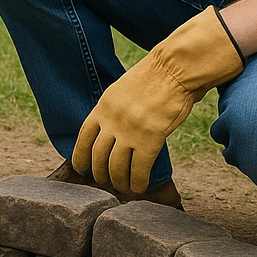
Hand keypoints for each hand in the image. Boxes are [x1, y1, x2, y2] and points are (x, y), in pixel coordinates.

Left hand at [71, 6, 246, 192]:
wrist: (175, 68)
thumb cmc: (155, 77)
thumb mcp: (122, 90)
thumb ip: (114, 111)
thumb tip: (111, 132)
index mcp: (102, 107)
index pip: (83, 137)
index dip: (80, 155)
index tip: (82, 167)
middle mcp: (111, 121)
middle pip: (98, 156)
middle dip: (100, 173)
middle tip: (105, 182)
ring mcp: (129, 131)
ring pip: (116, 167)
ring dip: (118, 181)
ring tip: (123, 187)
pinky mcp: (150, 139)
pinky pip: (138, 169)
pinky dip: (137, 181)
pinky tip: (139, 187)